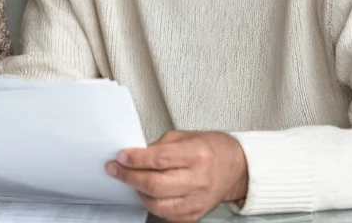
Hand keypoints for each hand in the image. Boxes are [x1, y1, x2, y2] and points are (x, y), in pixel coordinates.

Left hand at [106, 131, 247, 222]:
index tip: (121, 157)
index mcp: (197, 154)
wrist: (236, 168)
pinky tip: (147, 194)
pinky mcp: (196, 214)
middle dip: (130, 177)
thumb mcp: (185, 136)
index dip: (136, 159)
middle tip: (116, 169)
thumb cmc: (210, 149)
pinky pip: (167, 215)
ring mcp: (199, 200)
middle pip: (156, 185)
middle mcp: (199, 179)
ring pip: (158, 204)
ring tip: (132, 181)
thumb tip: (134, 156)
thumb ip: (159, 146)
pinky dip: (152, 205)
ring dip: (138, 193)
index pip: (160, 159)